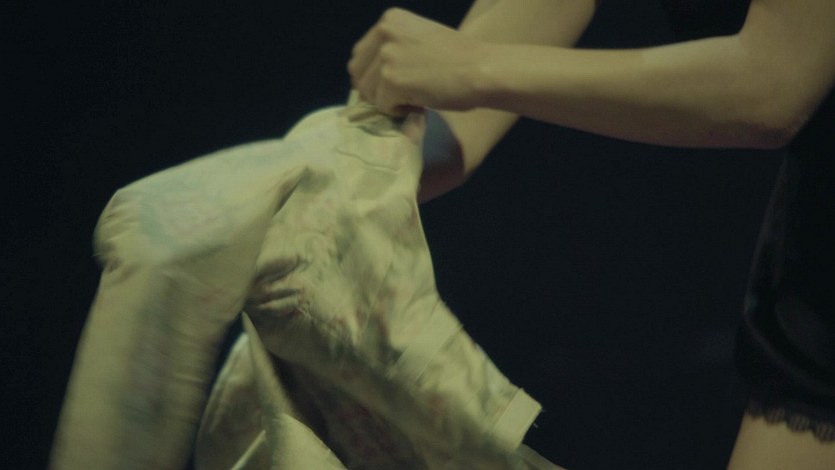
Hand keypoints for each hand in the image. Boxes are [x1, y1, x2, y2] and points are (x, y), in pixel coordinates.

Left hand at [348, 8, 489, 115]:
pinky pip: (383, 107)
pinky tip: (421, 102)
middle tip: (403, 96)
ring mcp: (386, 56)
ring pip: (368, 93)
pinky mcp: (392, 80)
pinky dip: (400, 112)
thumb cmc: (459, 59)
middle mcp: (384, 32)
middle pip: (357, 74)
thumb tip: (364, 84)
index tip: (394, 84)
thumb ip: (392, 51)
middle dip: (376, 91)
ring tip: (416, 96)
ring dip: (389, 102)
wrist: (482, 69)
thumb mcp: (419, 40)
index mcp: (389, 20)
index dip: (372, 76)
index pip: (360, 55)